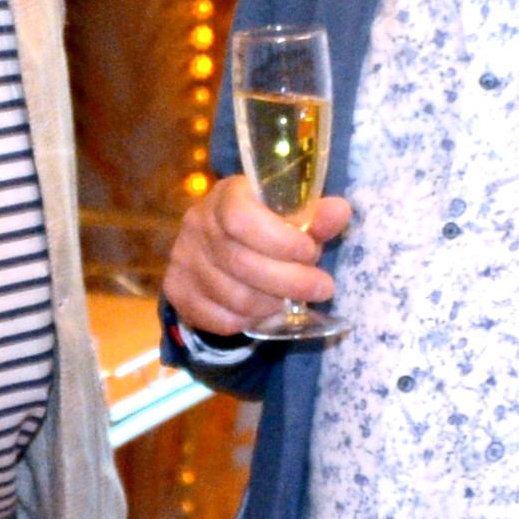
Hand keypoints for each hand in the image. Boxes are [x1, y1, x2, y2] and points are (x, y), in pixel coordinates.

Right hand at [164, 174, 350, 339]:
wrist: (217, 242)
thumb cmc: (264, 224)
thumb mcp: (290, 214)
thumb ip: (314, 215)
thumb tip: (340, 212)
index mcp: (225, 196)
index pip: (242, 217)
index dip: (281, 240)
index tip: (311, 252)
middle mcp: (197, 225)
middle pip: (243, 263)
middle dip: (292, 281)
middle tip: (323, 287)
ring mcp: (183, 260)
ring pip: (236, 298)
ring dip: (274, 305)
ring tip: (293, 300)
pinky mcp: (178, 292)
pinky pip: (221, 320)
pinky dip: (251, 321)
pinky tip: (266, 311)